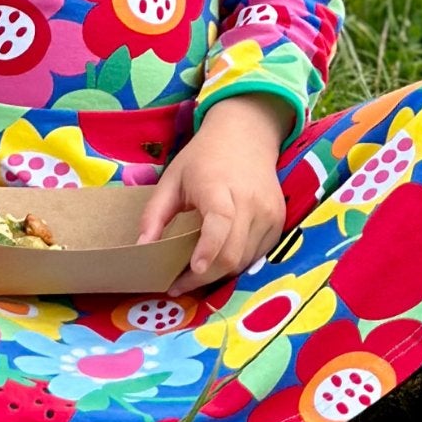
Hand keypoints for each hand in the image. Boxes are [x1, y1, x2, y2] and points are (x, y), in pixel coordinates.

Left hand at [137, 94, 289, 294]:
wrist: (247, 135)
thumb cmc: (203, 158)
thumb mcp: (172, 179)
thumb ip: (155, 214)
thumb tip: (142, 249)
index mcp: (219, 187)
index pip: (220, 221)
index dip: (209, 248)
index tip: (193, 269)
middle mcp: (250, 201)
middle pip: (232, 252)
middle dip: (204, 277)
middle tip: (178, 285)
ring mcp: (269, 212)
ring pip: (245, 260)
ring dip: (219, 273)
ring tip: (194, 273)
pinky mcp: (278, 220)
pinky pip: (257, 254)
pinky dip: (236, 263)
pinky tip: (218, 259)